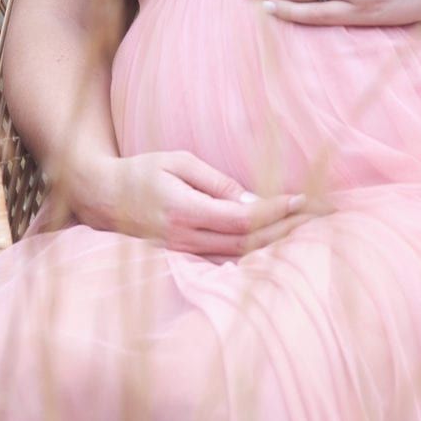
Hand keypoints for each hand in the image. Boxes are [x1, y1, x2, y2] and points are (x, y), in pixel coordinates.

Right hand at [56, 148, 311, 258]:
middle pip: (247, 242)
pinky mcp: (182, 256)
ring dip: (275, 243)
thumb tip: (249, 200)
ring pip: (239, 254)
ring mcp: (182, 252)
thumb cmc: (140, 171)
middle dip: (286, 229)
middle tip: (320, 216)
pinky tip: (277, 245)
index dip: (276, 212)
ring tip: (308, 229)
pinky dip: (254, 252)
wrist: (101, 196)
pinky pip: (225, 258)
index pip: (242, 218)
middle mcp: (185, 238)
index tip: (305, 200)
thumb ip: (213, 182)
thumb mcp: (176, 162)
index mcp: (184, 212)